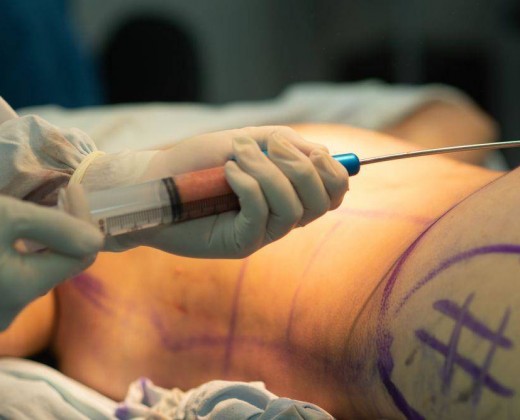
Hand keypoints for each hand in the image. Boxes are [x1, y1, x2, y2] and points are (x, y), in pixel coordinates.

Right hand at [0, 195, 103, 329]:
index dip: (83, 220)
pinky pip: (15, 279)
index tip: (72, 191)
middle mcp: (9, 312)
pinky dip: (21, 257)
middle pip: (60, 266)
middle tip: (59, 197)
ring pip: (36, 272)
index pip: (82, 254)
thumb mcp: (6, 216)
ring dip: (42, 244)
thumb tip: (97, 240)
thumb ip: (56, 228)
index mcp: (22, 289)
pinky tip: (11, 237)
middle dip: (63, 232)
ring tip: (32, 214)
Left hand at [81, 126, 348, 257]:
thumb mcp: (246, 140)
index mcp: (287, 193)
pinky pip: (260, 216)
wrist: (155, 182)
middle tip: (271, 147)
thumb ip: (285, 144)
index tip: (307, 149)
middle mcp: (280, 217)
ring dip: (269, 173)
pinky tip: (227, 172)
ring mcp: (260, 233)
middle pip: (321, 203)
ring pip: (292, 209)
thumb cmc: (197, 162)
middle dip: (303, 169)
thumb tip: (322, 153)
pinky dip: (249, 186)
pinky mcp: (238, 244)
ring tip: (238, 157)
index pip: (333, 193)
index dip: (333, 171)